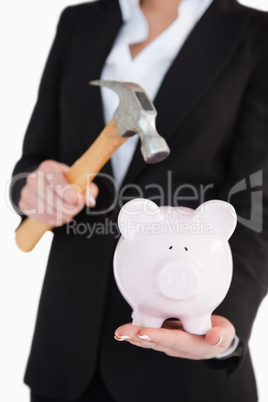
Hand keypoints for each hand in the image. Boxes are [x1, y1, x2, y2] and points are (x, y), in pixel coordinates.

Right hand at [19, 159, 98, 225]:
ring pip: (47, 211)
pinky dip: (52, 220)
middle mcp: (34, 178)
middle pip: (54, 201)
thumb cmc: (65, 180)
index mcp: (48, 167)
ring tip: (69, 214)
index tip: (80, 201)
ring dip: (62, 216)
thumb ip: (88, 188)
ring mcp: (26, 191)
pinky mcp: (23, 203)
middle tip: (76, 209)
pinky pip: (40, 218)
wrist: (44, 181)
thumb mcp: (78, 179)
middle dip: (69, 209)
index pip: (61, 186)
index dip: (73, 198)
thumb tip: (90, 202)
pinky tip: (59, 217)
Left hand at [115, 315, 235, 359]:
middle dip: (138, 337)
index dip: (158, 336)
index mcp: (192, 345)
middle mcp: (178, 346)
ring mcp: (170, 342)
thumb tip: (213, 338)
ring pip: (149, 340)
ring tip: (119, 332)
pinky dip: (136, 332)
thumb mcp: (226, 333)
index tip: (143, 332)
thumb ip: (221, 335)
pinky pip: (150, 334)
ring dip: (133, 336)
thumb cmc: (221, 333)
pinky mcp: (165, 335)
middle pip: (156, 342)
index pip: (173, 340)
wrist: (215, 338)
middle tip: (122, 333)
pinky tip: (126, 329)